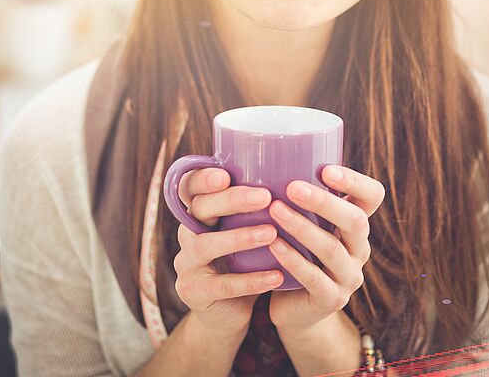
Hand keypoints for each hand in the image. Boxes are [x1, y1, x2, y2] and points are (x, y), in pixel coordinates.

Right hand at [173, 168, 283, 334]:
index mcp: (199, 212)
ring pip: (205, 246)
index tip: (225, 175)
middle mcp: (187, 234)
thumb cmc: (246, 260)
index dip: (202, 179)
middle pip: (199, 209)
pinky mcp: (194, 293)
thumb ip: (259, 207)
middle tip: (265, 196)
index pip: (190, 187)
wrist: (230, 313)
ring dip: (239, 238)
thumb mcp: (248, 231)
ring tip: (272, 233)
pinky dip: (250, 280)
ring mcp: (186, 264)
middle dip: (230, 200)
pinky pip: (221, 286)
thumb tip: (301, 175)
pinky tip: (276, 276)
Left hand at [266, 165, 384, 334]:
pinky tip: (273, 244)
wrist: (294, 307)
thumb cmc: (295, 250)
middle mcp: (359, 248)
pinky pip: (314, 279)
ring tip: (274, 210)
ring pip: (332, 248)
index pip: (372, 196)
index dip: (355, 181)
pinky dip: (293, 259)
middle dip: (324, 202)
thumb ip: (297, 195)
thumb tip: (263, 150)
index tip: (325, 169)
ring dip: (302, 227)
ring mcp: (349, 276)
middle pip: (355, 221)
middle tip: (292, 186)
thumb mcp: (304, 222)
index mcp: (355, 223)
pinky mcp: (331, 300)